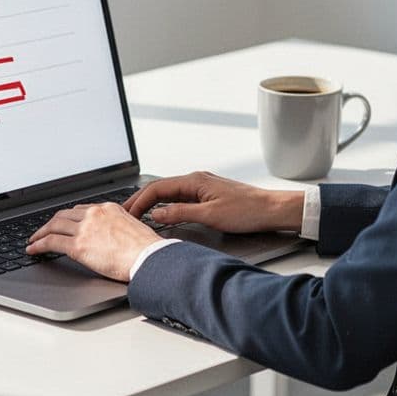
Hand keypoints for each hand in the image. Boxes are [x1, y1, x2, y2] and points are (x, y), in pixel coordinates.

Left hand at [26, 203, 161, 281]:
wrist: (149, 257)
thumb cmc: (146, 249)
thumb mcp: (132, 228)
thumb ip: (117, 226)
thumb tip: (110, 237)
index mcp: (108, 208)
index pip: (81, 210)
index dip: (68, 218)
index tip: (62, 223)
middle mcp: (94, 214)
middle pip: (64, 215)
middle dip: (51, 223)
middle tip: (43, 231)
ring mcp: (85, 228)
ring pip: (54, 226)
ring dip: (40, 233)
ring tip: (34, 240)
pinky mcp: (78, 245)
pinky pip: (51, 242)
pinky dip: (39, 245)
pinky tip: (33, 250)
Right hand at [125, 171, 303, 234]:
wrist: (271, 210)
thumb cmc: (247, 211)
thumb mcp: (210, 215)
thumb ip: (181, 213)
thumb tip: (157, 214)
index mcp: (194, 181)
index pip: (157, 188)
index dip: (139, 201)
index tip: (127, 214)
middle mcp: (196, 180)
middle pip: (160, 188)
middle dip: (140, 200)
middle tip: (124, 213)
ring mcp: (202, 187)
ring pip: (169, 193)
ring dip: (152, 203)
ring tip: (138, 215)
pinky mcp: (208, 195)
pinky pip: (180, 198)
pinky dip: (166, 205)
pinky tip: (163, 214)